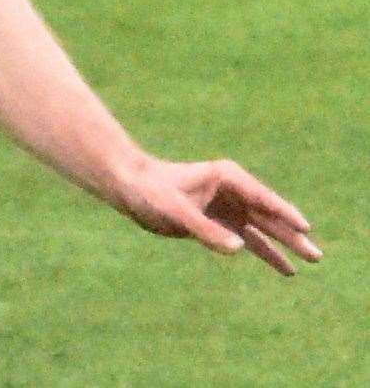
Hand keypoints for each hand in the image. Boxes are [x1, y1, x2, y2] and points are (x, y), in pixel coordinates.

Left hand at [109, 156, 320, 275]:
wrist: (128, 187)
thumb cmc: (149, 190)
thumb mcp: (175, 210)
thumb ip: (206, 230)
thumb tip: (240, 248)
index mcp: (226, 178)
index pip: (262, 198)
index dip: (284, 213)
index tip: (303, 227)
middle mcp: (232, 191)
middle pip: (269, 216)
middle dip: (292, 235)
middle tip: (316, 256)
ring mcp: (226, 207)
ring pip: (262, 230)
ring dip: (284, 246)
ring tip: (310, 262)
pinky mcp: (218, 222)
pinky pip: (248, 239)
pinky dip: (265, 252)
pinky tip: (284, 267)